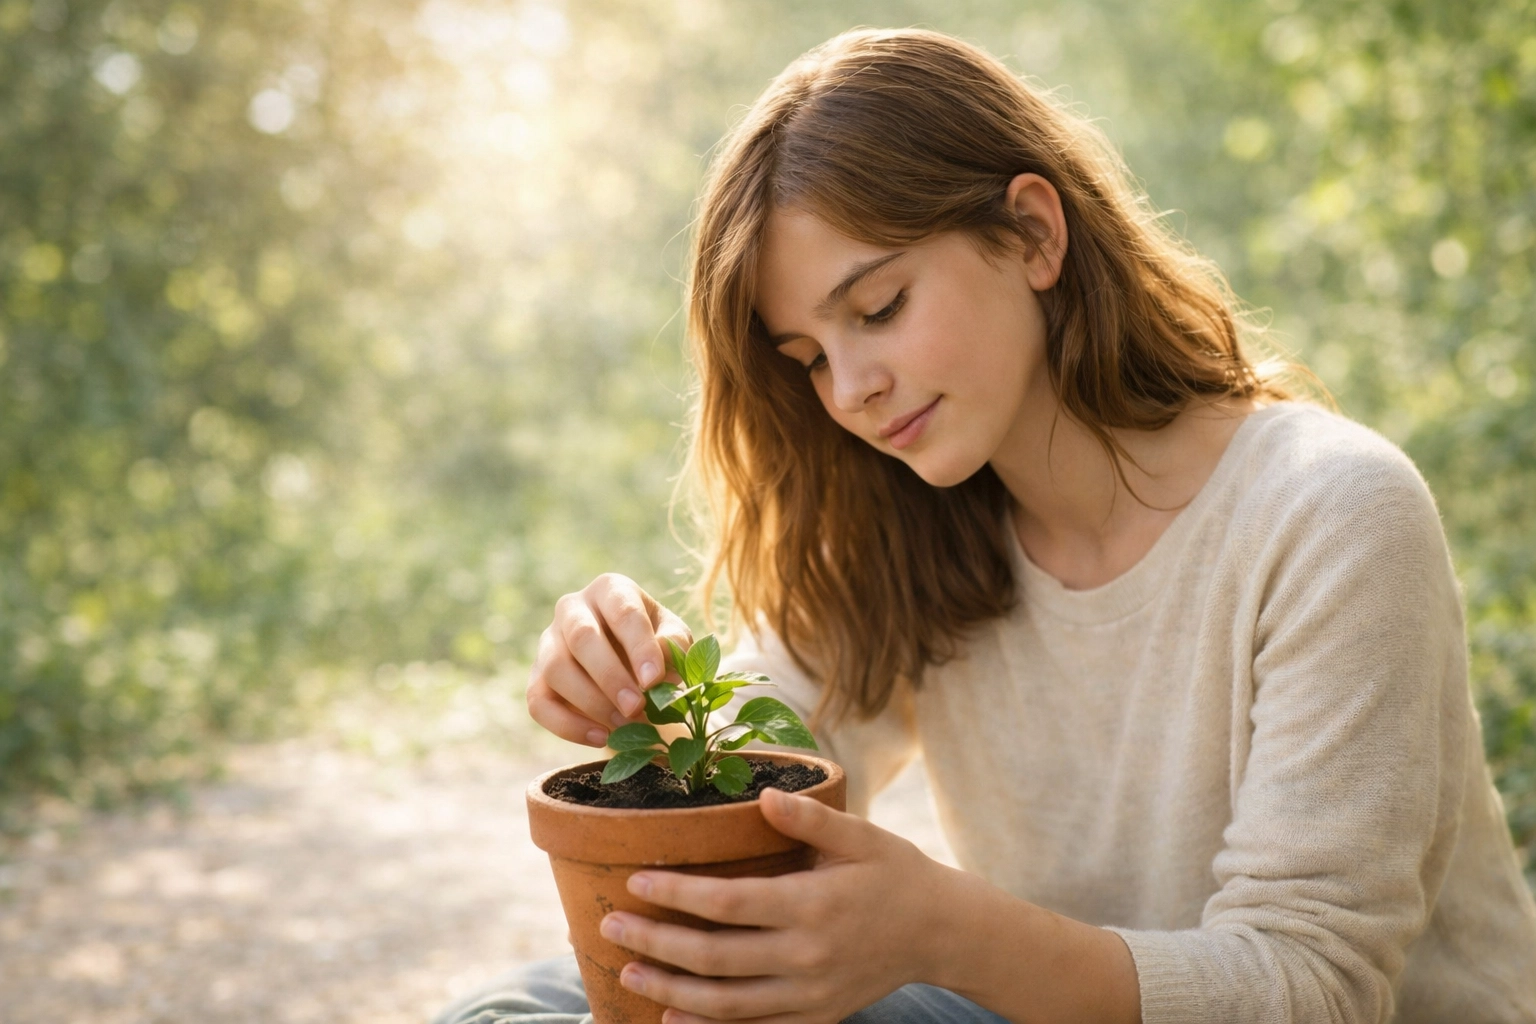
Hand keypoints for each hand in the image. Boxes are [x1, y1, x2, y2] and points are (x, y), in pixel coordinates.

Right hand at [527, 573, 692, 746]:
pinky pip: (539, 703)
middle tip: (637, 707)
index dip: (639, 646)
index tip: (654, 681)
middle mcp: (572, 608)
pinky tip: (602, 738)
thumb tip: (658, 672)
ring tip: (624, 724)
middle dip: (610, 676)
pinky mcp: (536, 678)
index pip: (622, 612)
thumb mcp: (674, 639)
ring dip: (591, 702)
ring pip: (555, 668)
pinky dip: (568, 726)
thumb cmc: (656, 647)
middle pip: (581, 637)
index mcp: (610, 590)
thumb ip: (673, 647)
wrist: (632, 669)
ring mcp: (548, 642)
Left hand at [598, 787, 949, 1022]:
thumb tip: (763, 796)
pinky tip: (671, 1019)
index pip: (728, 903)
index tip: (635, 881)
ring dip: (669, 991)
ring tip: (627, 971)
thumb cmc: (895, 872)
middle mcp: (806, 957)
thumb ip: (810, 818)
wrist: (941, 932)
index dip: (677, 895)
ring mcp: (809, 995)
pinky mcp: (815, 1018)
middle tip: (610, 924)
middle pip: (714, 958)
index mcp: (812, 905)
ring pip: (725, 1003)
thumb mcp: (860, 835)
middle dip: (656, 942)